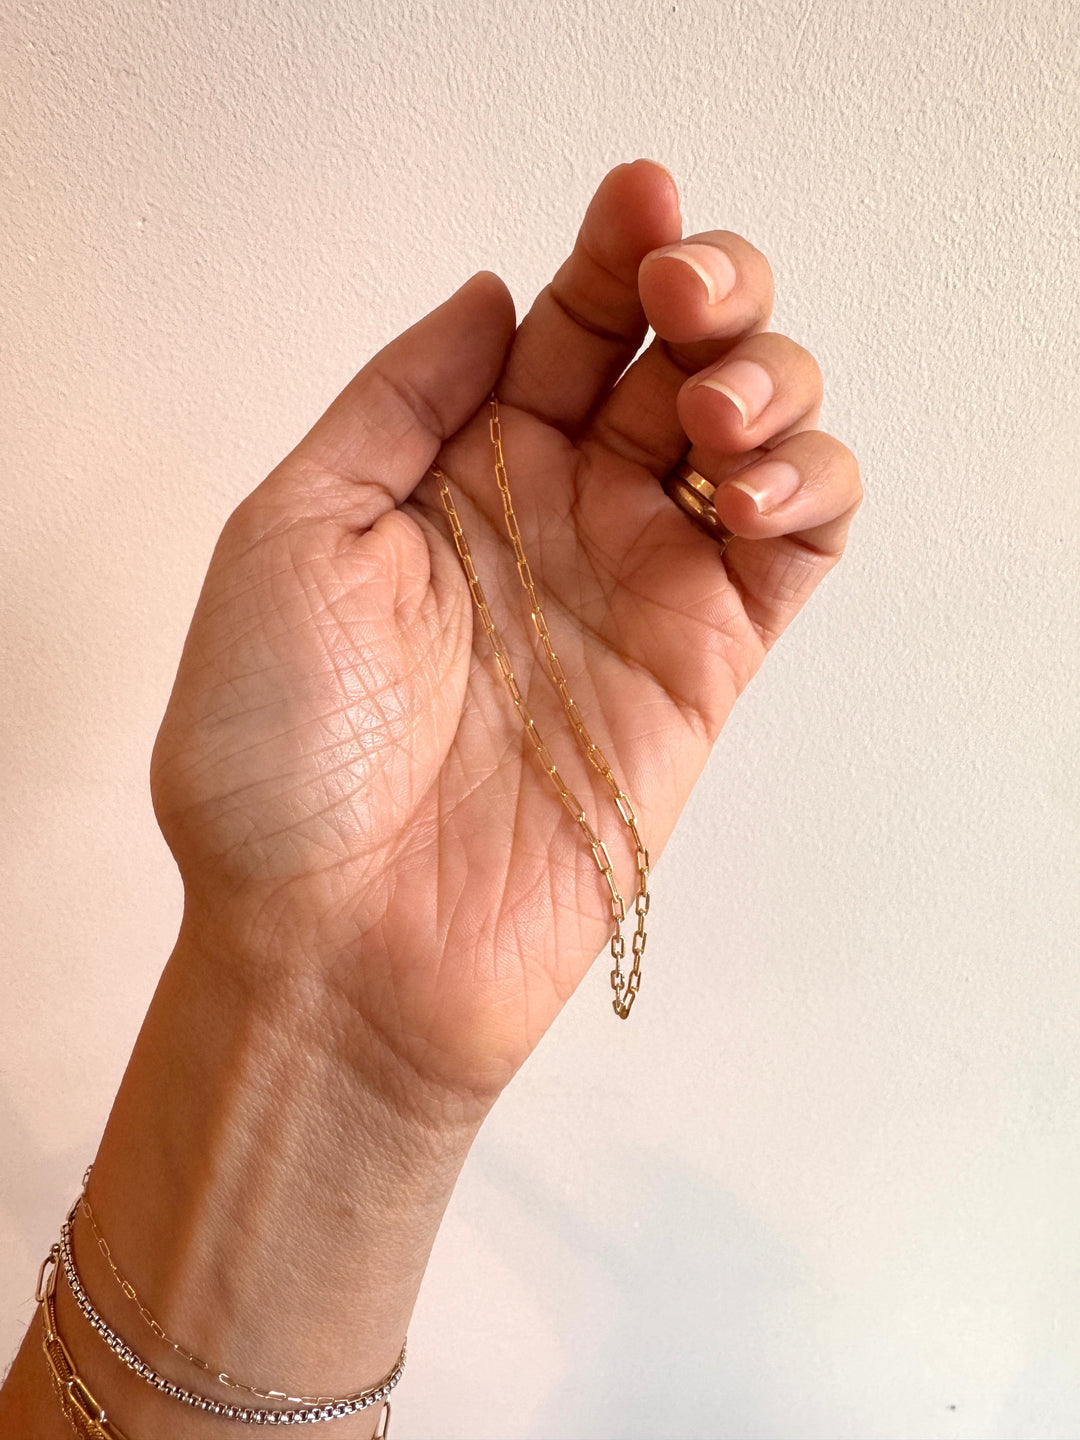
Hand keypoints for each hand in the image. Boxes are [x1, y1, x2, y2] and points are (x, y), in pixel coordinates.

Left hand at [150, 160, 859, 1110]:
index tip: (633, 204)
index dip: (612, 252)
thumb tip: (492, 294)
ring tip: (714, 412)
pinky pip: (797, 550)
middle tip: (685, 294)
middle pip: (679, 359)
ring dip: (770, 381)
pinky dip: (813, 487)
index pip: (566, 328)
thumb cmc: (281, 757)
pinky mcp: (706, 665)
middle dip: (710, 290)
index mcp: (459, 472)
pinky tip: (753, 484)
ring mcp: (640, 586)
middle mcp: (560, 515)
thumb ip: (396, 404)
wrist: (339, 943)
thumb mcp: (289, 536)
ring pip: (762, 438)